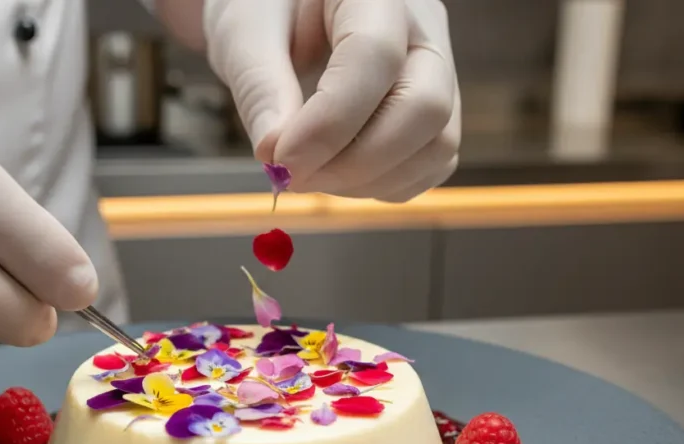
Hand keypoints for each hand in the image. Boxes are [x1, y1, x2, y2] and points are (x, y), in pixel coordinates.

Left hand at [204, 0, 459, 202]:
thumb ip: (260, 88)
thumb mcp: (245, 32)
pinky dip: (383, 186)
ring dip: (368, 181)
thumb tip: (275, 156)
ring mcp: (438, 72)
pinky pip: (430, 165)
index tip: (282, 161)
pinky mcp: (435, 114)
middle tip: (292, 177)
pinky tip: (335, 176)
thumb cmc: (265, 9)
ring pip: (436, 145)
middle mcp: (423, 28)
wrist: (281, 14)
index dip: (330, 122)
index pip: (376, 57)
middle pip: (425, 107)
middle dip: (355, 162)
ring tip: (309, 174)